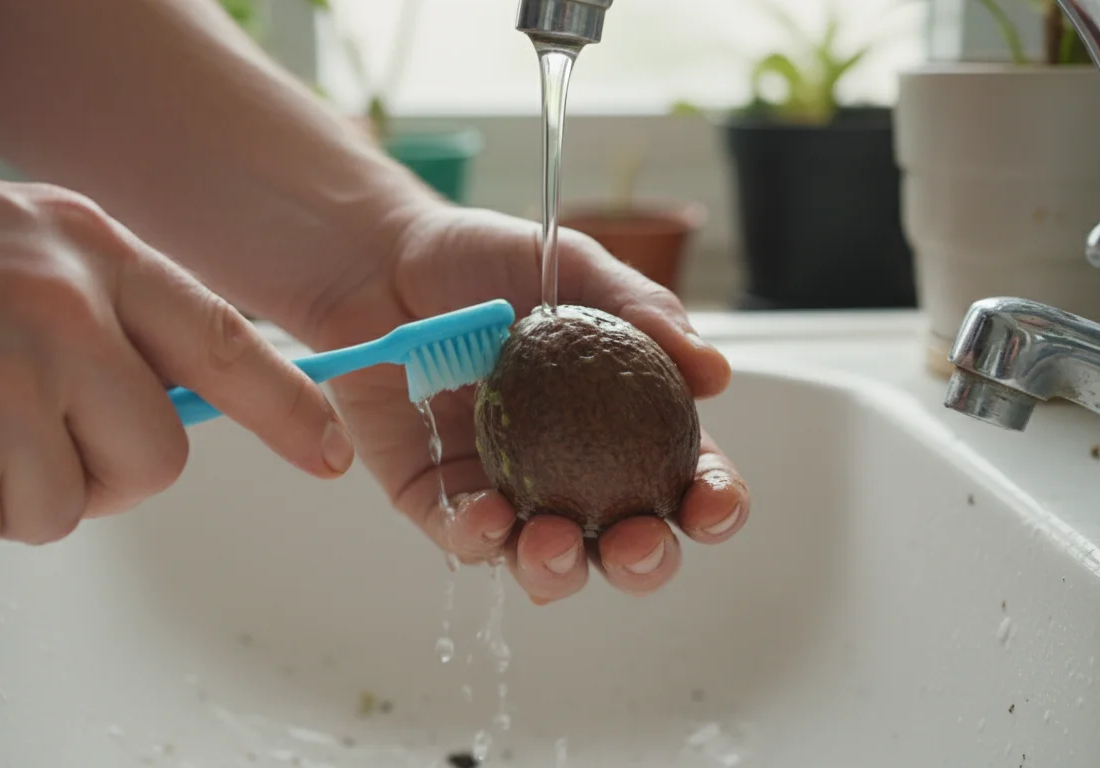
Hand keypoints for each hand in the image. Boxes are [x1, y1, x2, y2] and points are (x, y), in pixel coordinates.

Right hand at [0, 165, 352, 564]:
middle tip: (7, 432)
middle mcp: (61, 314)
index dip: (286, 407)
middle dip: (94, 469)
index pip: (223, 341)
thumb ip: (91, 306)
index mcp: (83, 248)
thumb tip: (168, 388)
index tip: (329, 452)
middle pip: (153, 459)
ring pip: (66, 509)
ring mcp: (4, 391)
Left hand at [303, 203, 749, 602]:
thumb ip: (645, 311)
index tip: (712, 505)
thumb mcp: (575, 268)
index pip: (685, 479)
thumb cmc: (486, 260)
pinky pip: (465, 538)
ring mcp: (507, 491)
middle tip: (636, 544)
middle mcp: (573, 472)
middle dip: (644, 562)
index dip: (712, 503)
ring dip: (560, 570)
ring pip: (547, 563)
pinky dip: (481, 539)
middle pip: (626, 543)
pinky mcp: (437, 498)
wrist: (386, 257)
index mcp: (625, 423)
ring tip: (554, 542)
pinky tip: (490, 517)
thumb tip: (713, 372)